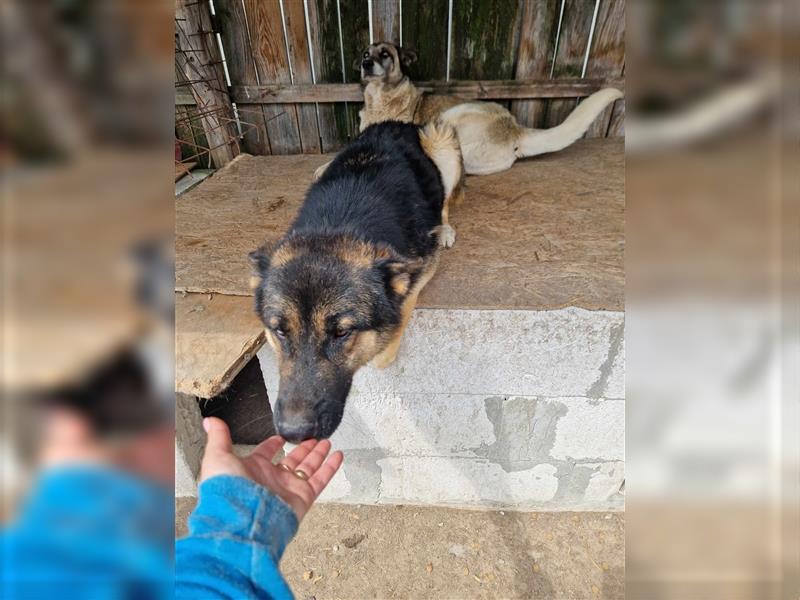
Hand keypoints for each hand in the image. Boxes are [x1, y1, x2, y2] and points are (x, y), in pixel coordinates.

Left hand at [199, 417, 342, 520]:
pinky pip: (320, 480)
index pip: (266, 453)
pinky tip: (338, 456)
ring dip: (318, 455)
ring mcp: (288, 488)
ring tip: (328, 442)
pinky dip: (330, 468)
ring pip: (308, 468)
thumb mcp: (218, 456)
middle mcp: (272, 479)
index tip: (282, 437)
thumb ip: (219, 437)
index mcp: (253, 469)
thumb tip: (210, 421)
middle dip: (303, 449)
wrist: (241, 519)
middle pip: (292, 460)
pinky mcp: (302, 498)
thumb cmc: (227, 490)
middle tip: (314, 438)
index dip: (273, 444)